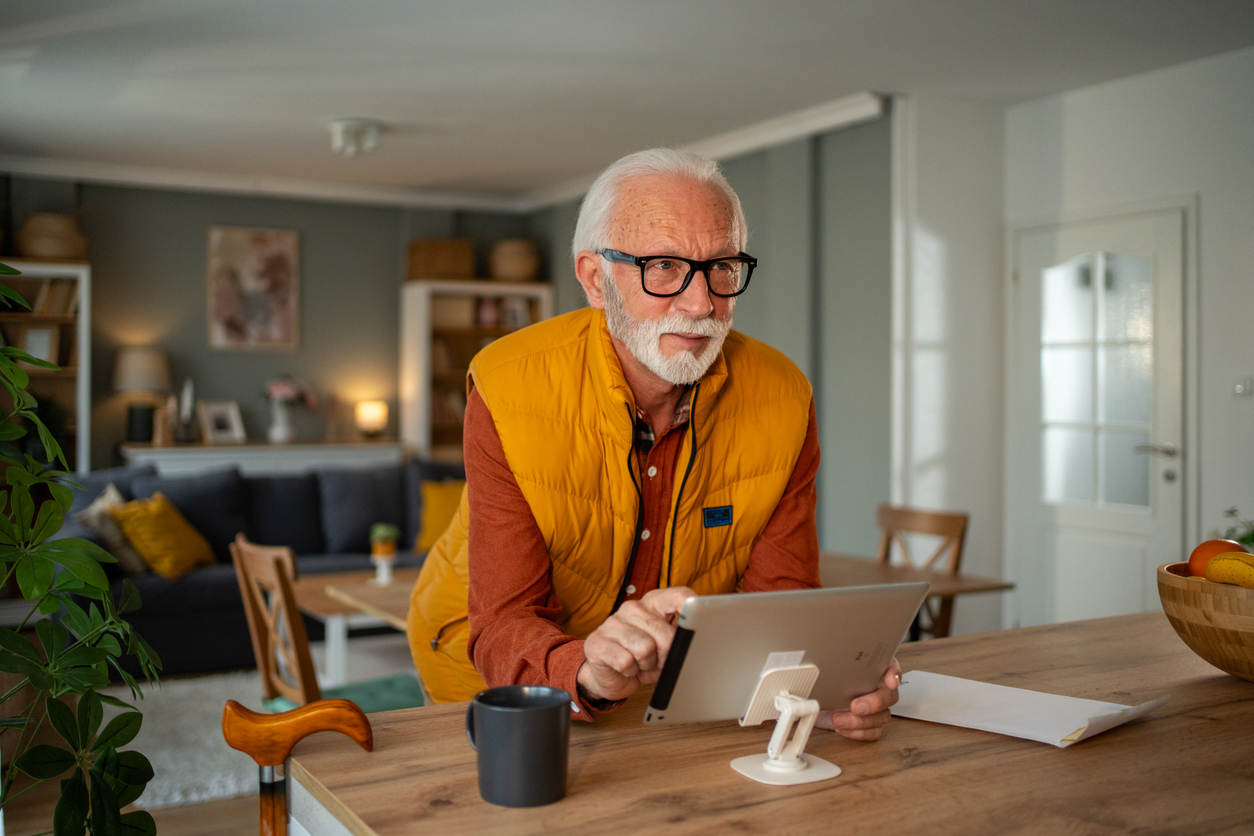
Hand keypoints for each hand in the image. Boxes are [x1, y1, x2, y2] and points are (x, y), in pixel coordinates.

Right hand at [577, 586, 693, 702]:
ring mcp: (612, 623)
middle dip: (665, 656)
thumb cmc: (642, 659)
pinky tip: (624, 668)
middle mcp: (632, 608)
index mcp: (653, 603)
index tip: (700, 622)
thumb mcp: (666, 648)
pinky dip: (629, 671)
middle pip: (665, 635)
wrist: (611, 676)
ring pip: (645, 649)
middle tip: (656, 660)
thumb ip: (680, 638)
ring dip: (645, 664)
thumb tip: (695, 642)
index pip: (678, 596)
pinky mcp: (597, 642)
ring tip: (638, 663)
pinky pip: (625, 661)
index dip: (692, 609)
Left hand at [814, 658, 901, 740]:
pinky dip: (859, 733)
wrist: (813, 701)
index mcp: (872, 669)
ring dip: (861, 721)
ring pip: (883, 716)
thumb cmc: (824, 682)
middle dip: (875, 702)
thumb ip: (832, 666)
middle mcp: (878, 688)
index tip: (889, 681)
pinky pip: (874, 732)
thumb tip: (824, 662)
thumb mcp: (825, 672)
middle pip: (890, 695)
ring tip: (839, 720)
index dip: (893, 674)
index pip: (891, 667)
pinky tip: (843, 729)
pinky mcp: (870, 725)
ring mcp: (877, 708)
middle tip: (855, 707)